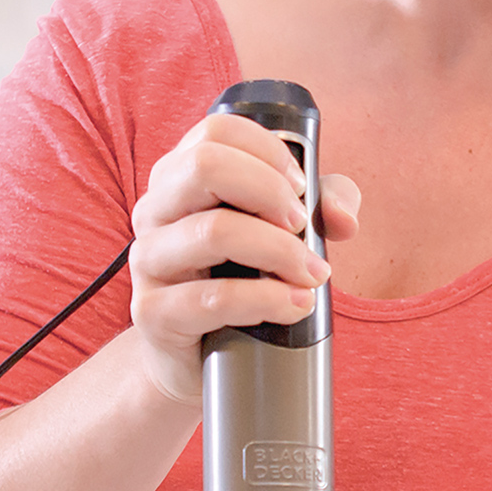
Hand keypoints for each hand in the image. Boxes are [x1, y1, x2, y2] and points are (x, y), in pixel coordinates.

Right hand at [127, 114, 359, 403]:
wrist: (196, 358)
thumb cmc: (240, 280)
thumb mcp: (284, 233)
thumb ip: (321, 205)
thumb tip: (343, 217)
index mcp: (180, 178)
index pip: (217, 132)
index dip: (269, 153)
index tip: (301, 189)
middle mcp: (155, 210)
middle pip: (205, 166)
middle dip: (270, 192)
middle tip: (303, 226)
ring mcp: (148, 260)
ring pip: (214, 232)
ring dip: (280, 251)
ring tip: (313, 275)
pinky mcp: (154, 312)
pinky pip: (214, 298)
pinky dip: (267, 299)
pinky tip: (295, 305)